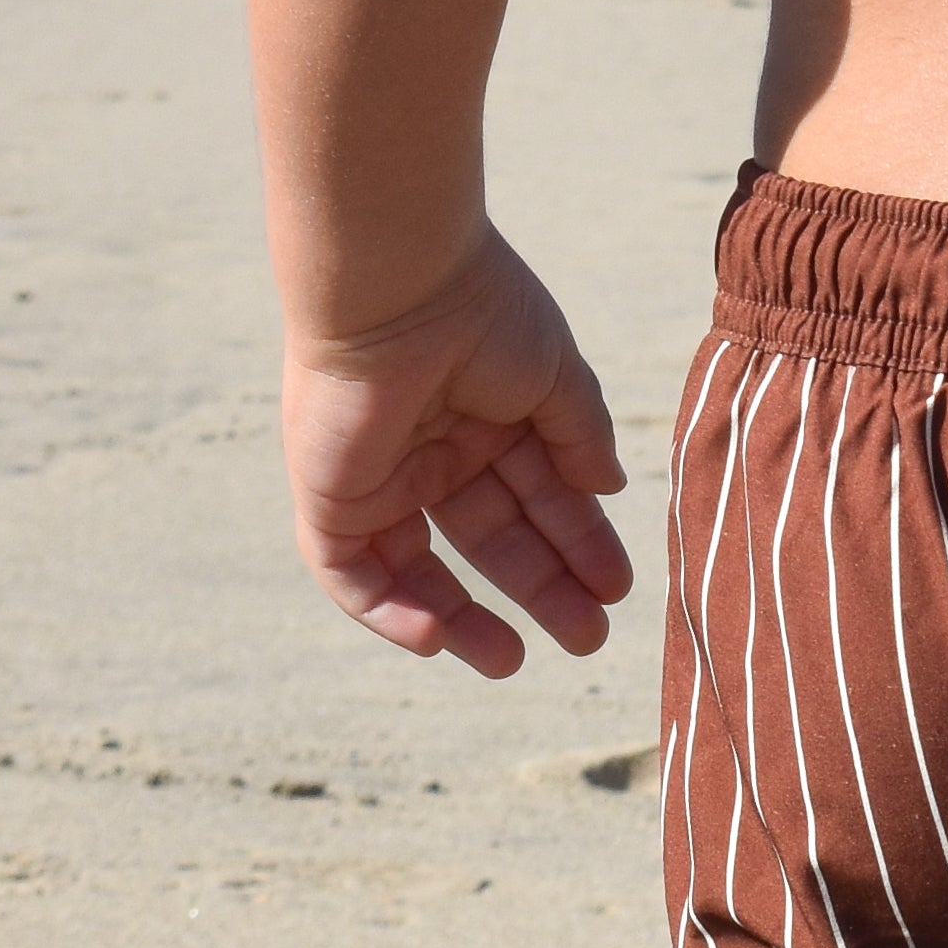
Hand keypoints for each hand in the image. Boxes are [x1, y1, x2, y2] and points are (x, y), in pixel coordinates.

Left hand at [281, 229, 634, 678]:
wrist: (400, 287)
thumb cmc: (484, 314)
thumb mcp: (555, 377)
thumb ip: (580, 436)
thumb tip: (608, 490)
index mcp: (489, 417)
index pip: (539, 496)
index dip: (580, 543)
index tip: (618, 587)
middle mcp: (434, 451)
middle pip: (490, 539)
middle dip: (540, 587)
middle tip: (588, 639)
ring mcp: (380, 477)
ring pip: (419, 569)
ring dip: (464, 617)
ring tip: (513, 660)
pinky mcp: (329, 497)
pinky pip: (352, 573)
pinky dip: (389, 610)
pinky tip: (438, 638)